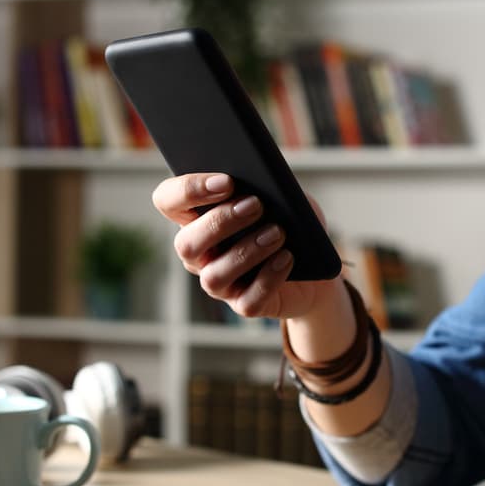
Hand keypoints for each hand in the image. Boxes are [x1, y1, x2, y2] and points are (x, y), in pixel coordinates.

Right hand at [152, 173, 342, 319]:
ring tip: (277, 232)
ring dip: (246, 252)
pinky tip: (286, 258)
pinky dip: (268, 278)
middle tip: (256, 204)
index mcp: (196, 218)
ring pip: (214, 276)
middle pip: (186, 243)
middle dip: (220, 222)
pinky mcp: (244, 305)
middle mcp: (199, 254)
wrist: (316, 265)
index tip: (226, 181)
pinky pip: (248, 300)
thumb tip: (263, 183)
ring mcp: (219, 284)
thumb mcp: (283, 195)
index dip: (188, 190)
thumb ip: (268, 185)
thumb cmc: (291, 222)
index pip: (168, 201)